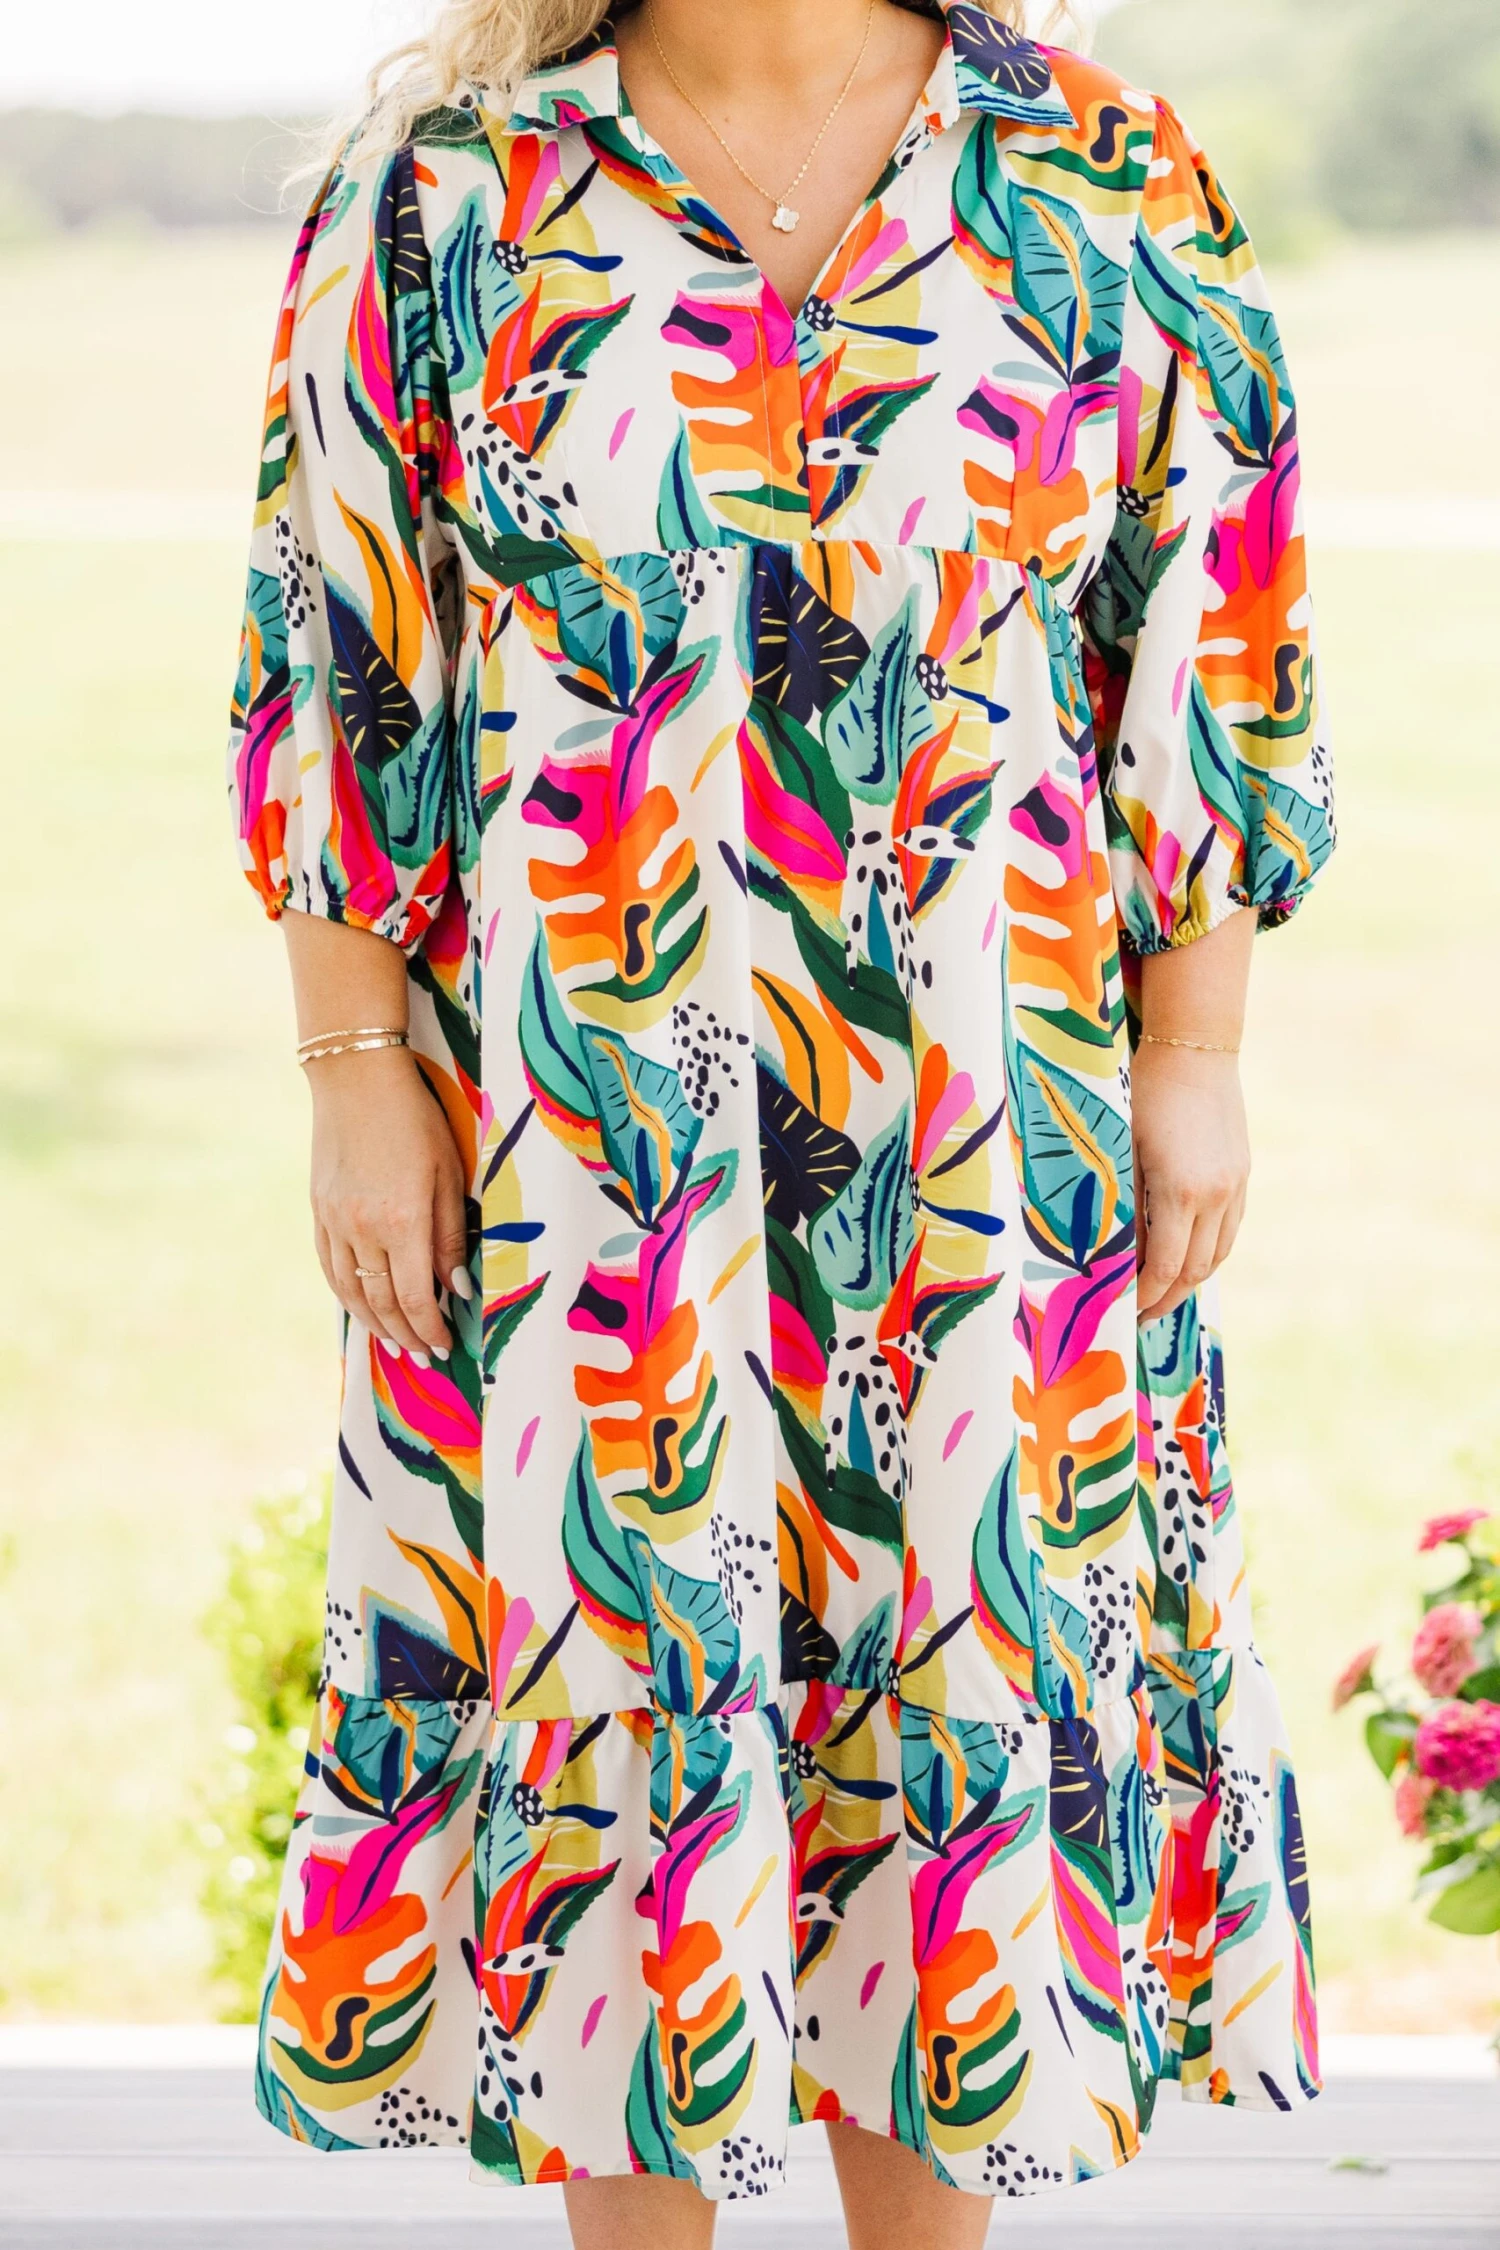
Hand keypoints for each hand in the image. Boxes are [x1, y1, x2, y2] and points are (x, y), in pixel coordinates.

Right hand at [305, 1045, 470, 1363]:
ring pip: (352, 1293)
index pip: (414, 1297)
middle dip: (406, 1336)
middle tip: (425, 1357)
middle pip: (382, 1303)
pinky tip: (363, 1308)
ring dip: (375, 1325)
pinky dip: (348, 1296)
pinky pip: (331, 1268)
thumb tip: (456, 1289)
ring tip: (396, 1344)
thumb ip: (451, 1236)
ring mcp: (335, 1222)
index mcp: (402, 1222)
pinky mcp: (319, 1212)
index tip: (445, 1347)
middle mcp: (363, 1230)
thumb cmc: (415, 1122)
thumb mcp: (448, 1174)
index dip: (429, 1328)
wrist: (356, 1080)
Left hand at [1131, 1040, 1248, 1324]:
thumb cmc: (1142, 1096)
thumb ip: (1123, 1208)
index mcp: (1180, 1192)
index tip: (1125, 1312)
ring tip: (1162, 1294)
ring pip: (1216, 1255)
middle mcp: (1215, 1196)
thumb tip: (1117, 1258)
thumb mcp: (1122, 1153)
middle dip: (1166, 1298)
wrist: (1193, 1051)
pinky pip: (1228, 1231)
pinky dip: (1207, 1253)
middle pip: (1194, 1270)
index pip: (1164, 1267)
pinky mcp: (1241, 1176)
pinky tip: (1186, 1258)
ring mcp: (1234, 1187)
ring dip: (1189, 1281)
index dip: (1145, 1296)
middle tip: (1140, 1316)